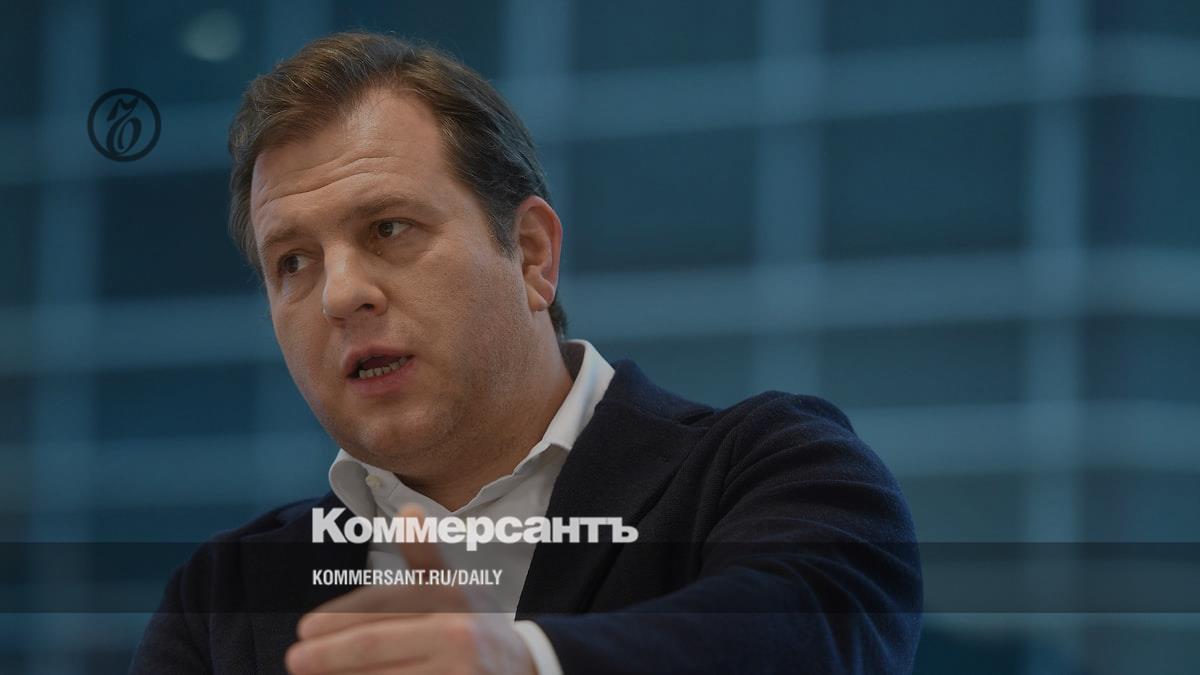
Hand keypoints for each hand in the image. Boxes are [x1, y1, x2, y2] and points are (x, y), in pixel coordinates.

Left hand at [285, 504, 536, 674]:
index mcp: (450, 597)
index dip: (339, 618)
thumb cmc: (474, 624)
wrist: (525, 668)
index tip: (304, 629)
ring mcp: (457, 672)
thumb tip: (408, 508)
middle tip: (294, 659)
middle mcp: (456, 633)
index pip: (382, 606)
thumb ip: (424, 554)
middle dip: (328, 653)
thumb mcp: (454, 586)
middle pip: (374, 644)